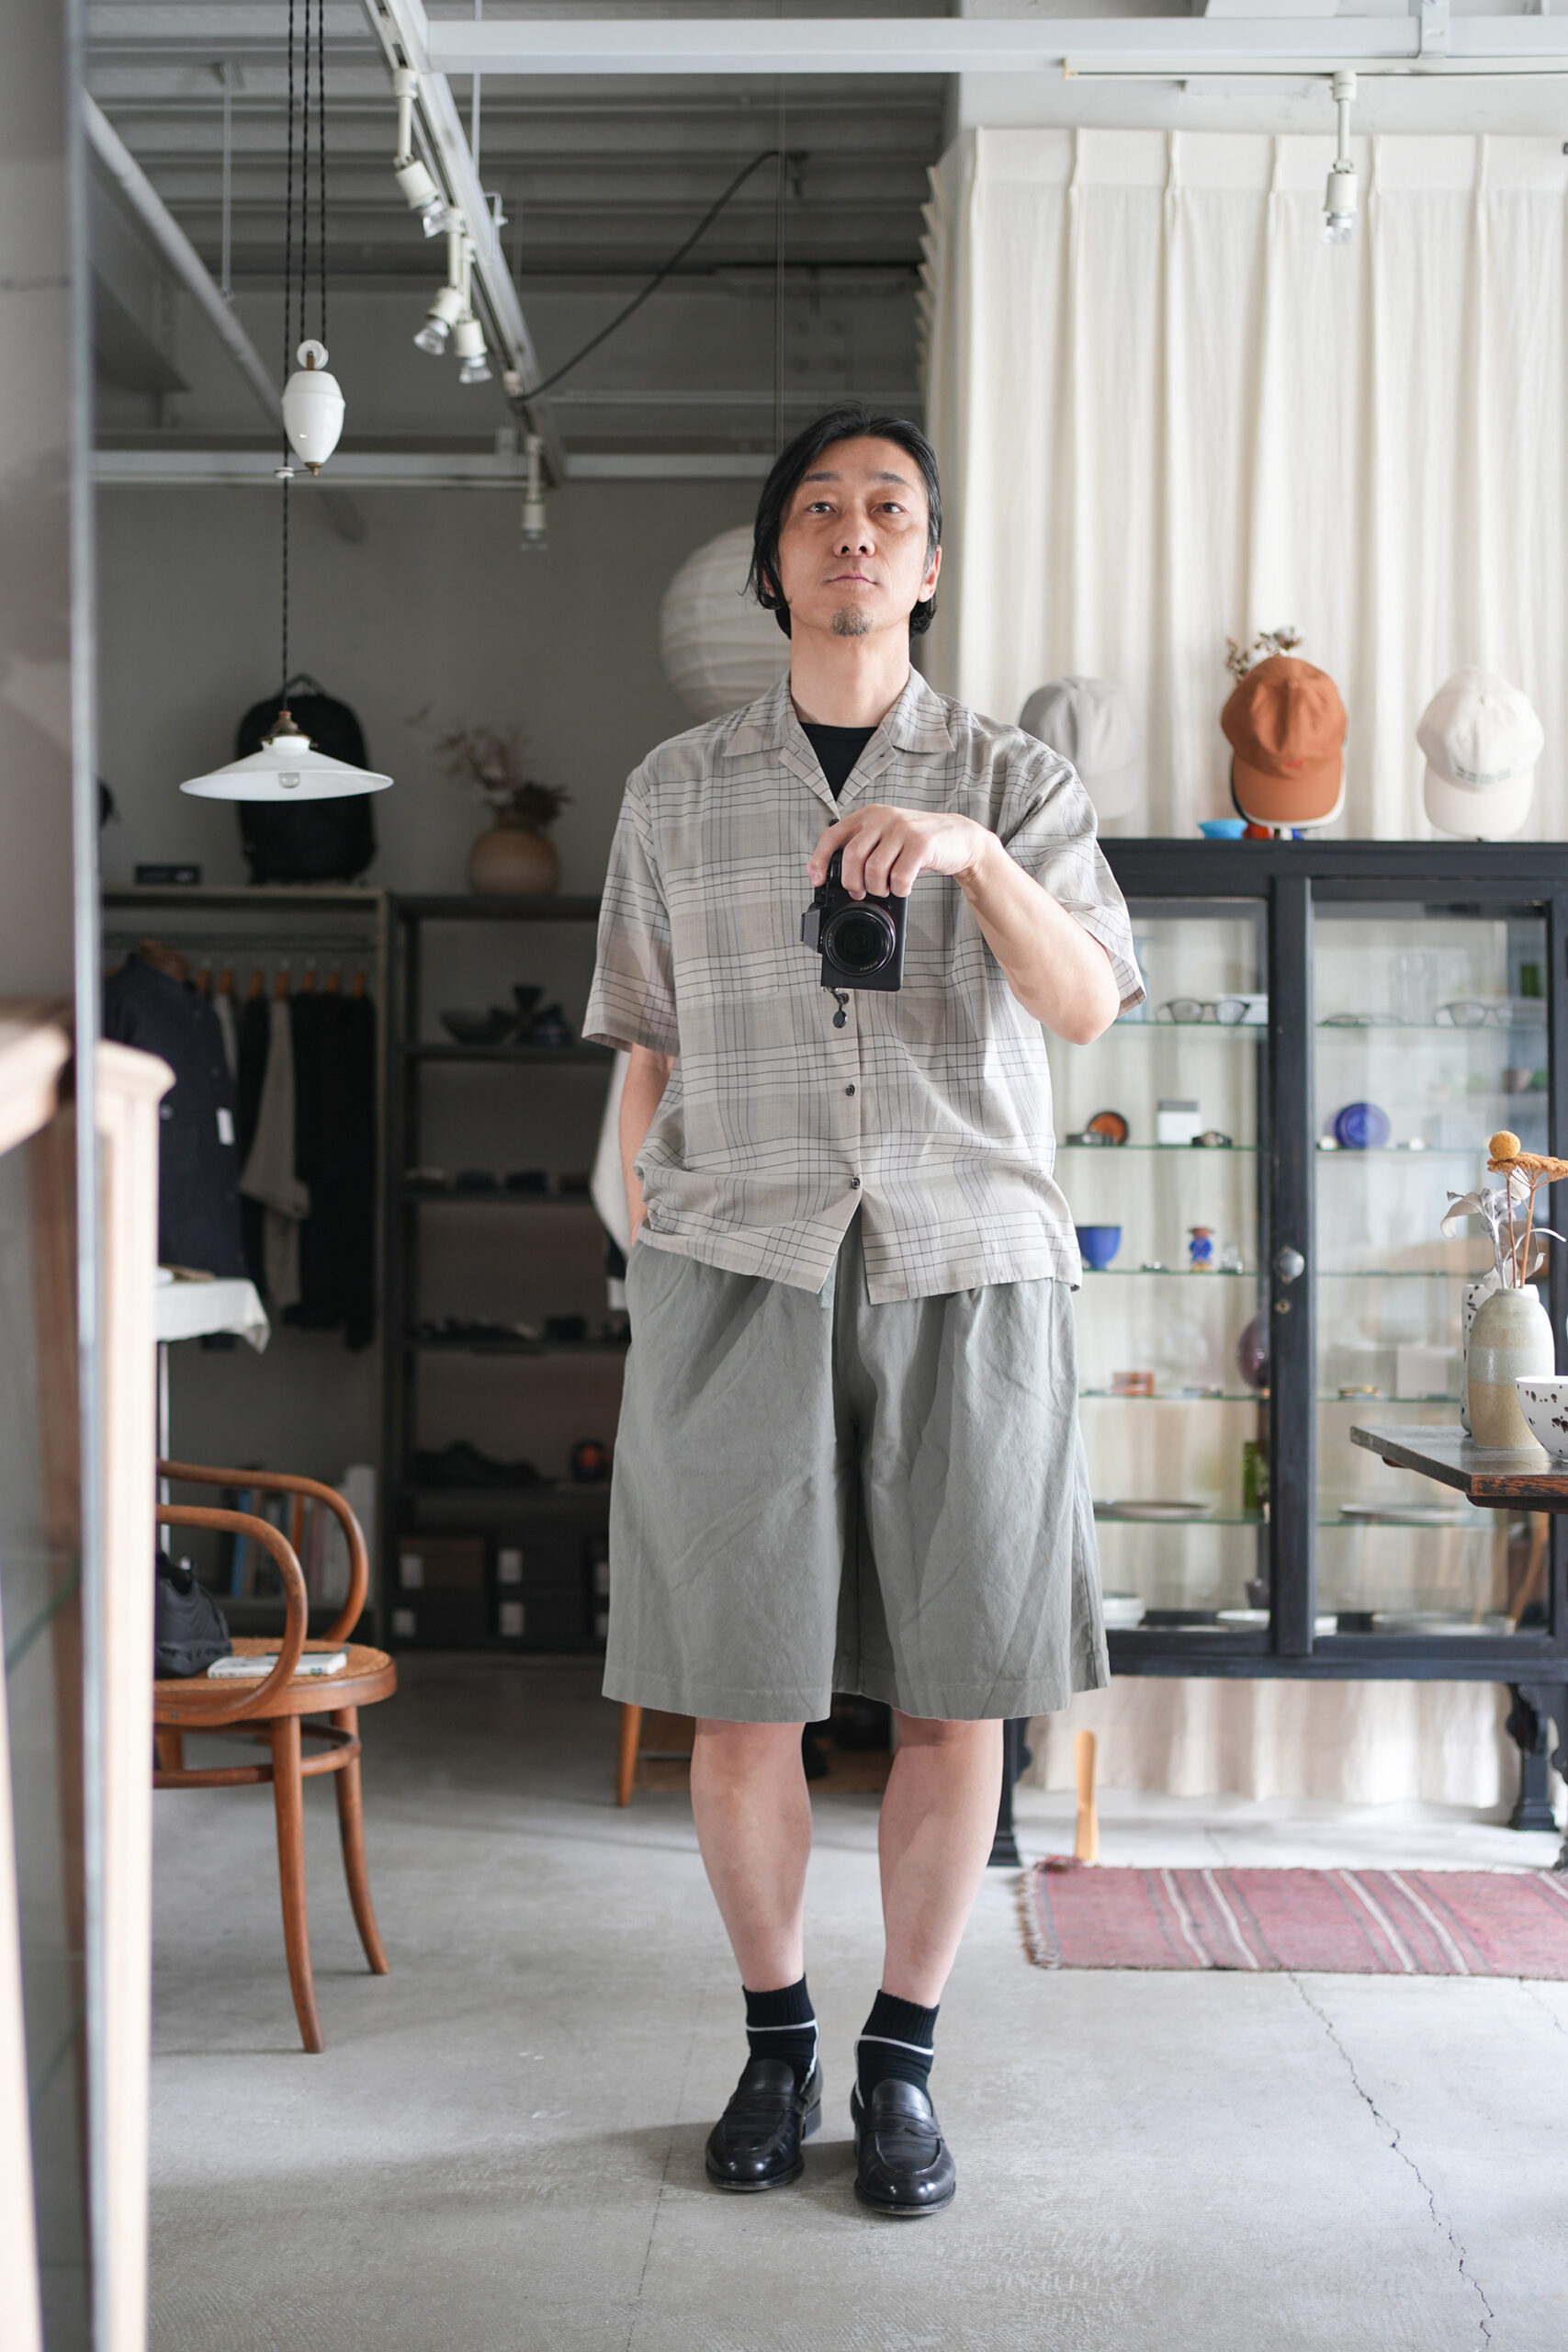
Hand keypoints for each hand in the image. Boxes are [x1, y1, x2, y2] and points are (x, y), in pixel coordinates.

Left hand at [808, 803, 989, 900]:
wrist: (959, 837)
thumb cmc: (918, 843)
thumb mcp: (888, 837)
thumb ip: (866, 847)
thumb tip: (838, 877)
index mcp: (870, 815)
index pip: (833, 834)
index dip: (820, 859)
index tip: (817, 879)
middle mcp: (883, 818)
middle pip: (852, 856)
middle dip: (852, 882)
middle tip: (860, 892)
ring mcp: (903, 829)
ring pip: (874, 869)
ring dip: (877, 888)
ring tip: (886, 889)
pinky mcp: (921, 844)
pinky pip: (899, 877)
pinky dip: (899, 890)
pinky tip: (903, 888)